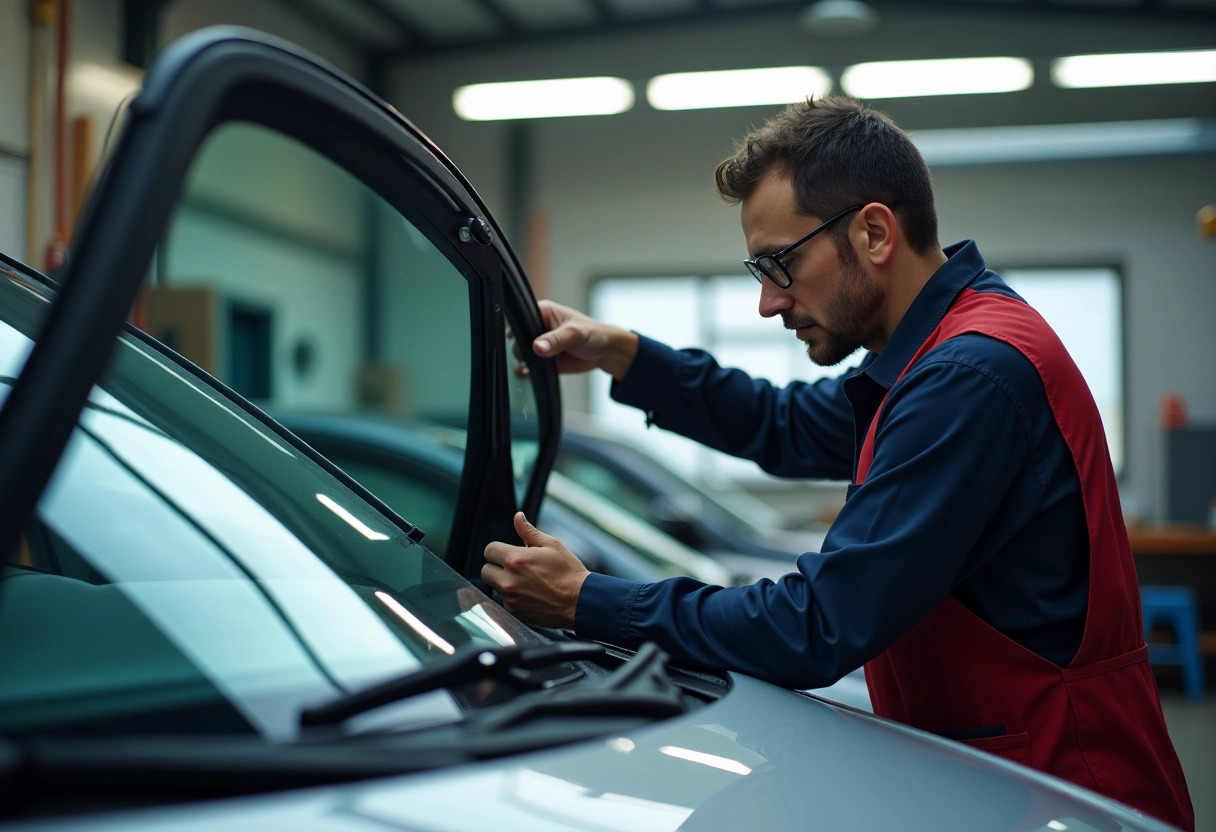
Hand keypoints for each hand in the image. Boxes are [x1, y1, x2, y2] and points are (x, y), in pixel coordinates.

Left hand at [482, 512, 589, 628]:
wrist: (580, 601)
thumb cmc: (569, 572)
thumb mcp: (552, 545)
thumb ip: (529, 531)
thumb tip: (517, 517)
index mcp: (516, 559)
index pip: (489, 550)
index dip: (498, 550)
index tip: (508, 553)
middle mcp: (509, 580)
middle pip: (485, 570)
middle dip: (497, 567)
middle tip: (515, 567)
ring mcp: (511, 598)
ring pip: (494, 587)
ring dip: (503, 583)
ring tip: (525, 582)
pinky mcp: (515, 612)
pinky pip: (504, 602)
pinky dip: (512, 598)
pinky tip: (529, 594)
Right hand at [520, 300, 638, 380]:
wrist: (605, 352)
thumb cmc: (593, 334)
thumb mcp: (574, 334)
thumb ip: (555, 340)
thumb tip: (537, 347)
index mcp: (543, 312)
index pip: (521, 318)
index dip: (517, 330)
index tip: (520, 340)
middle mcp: (538, 328)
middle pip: (518, 339)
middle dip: (522, 349)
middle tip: (537, 354)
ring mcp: (540, 345)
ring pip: (520, 354)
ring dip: (523, 361)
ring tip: (534, 364)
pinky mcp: (543, 360)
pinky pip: (527, 366)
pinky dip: (526, 371)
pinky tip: (530, 372)